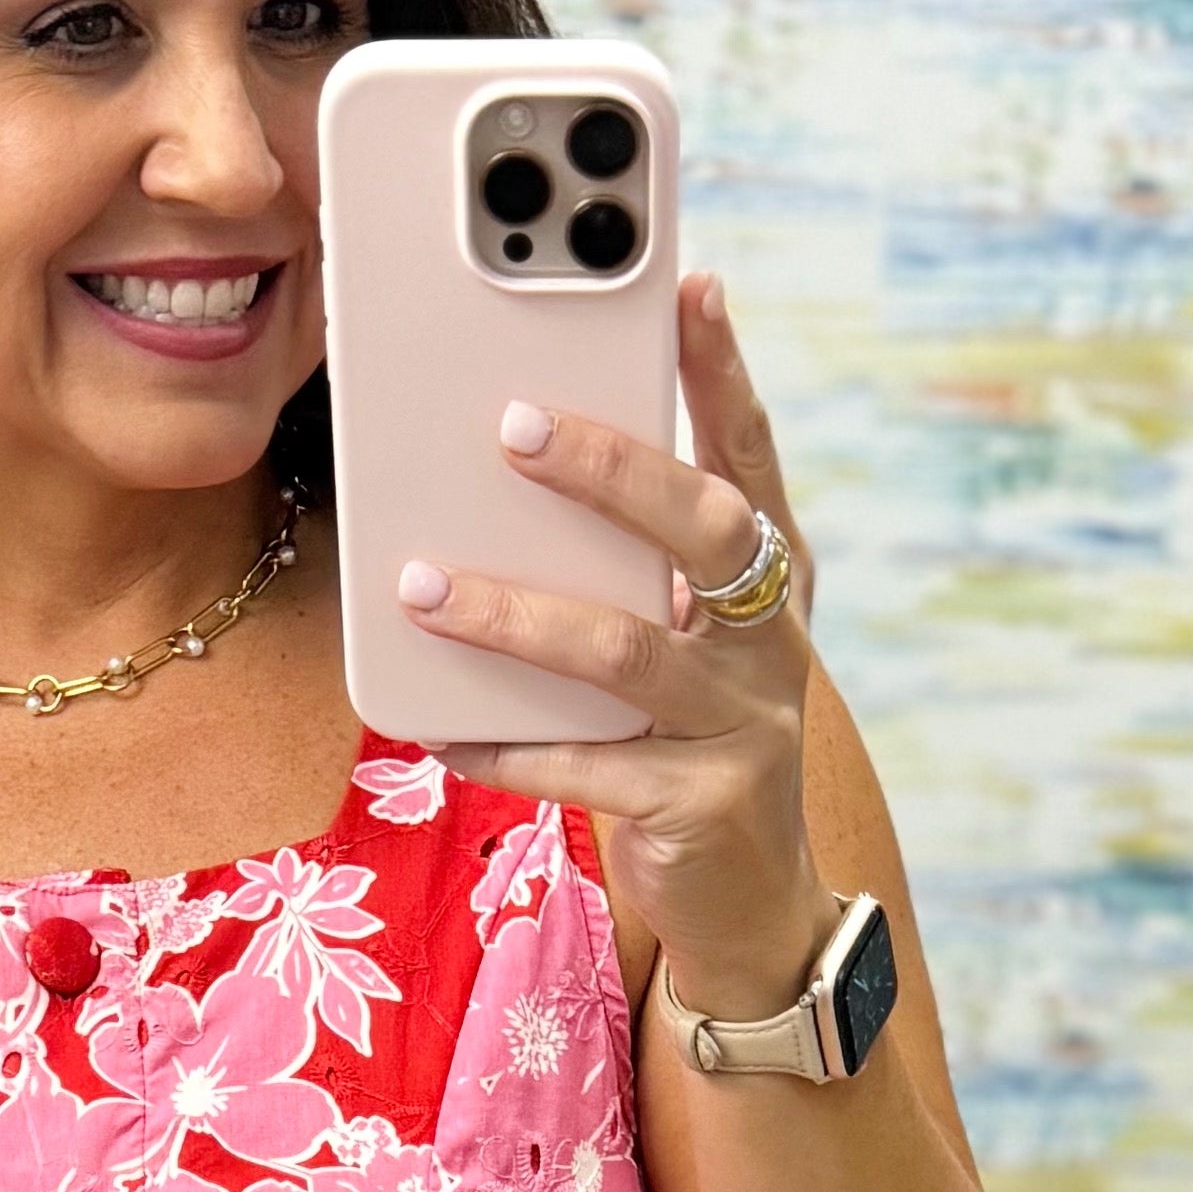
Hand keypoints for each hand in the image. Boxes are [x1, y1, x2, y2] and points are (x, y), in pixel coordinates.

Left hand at [410, 268, 830, 1017]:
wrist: (748, 905)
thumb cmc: (687, 746)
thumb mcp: (677, 648)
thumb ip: (626, 575)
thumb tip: (500, 482)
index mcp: (770, 585)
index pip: (751, 458)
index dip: (725, 374)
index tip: (691, 285)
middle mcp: (770, 643)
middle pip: (704, 531)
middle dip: (610, 469)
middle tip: (511, 424)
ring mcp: (743, 726)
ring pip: (624, 652)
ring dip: (515, 614)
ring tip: (422, 584)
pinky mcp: (698, 807)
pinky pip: (585, 768)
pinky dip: (504, 746)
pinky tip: (435, 730)